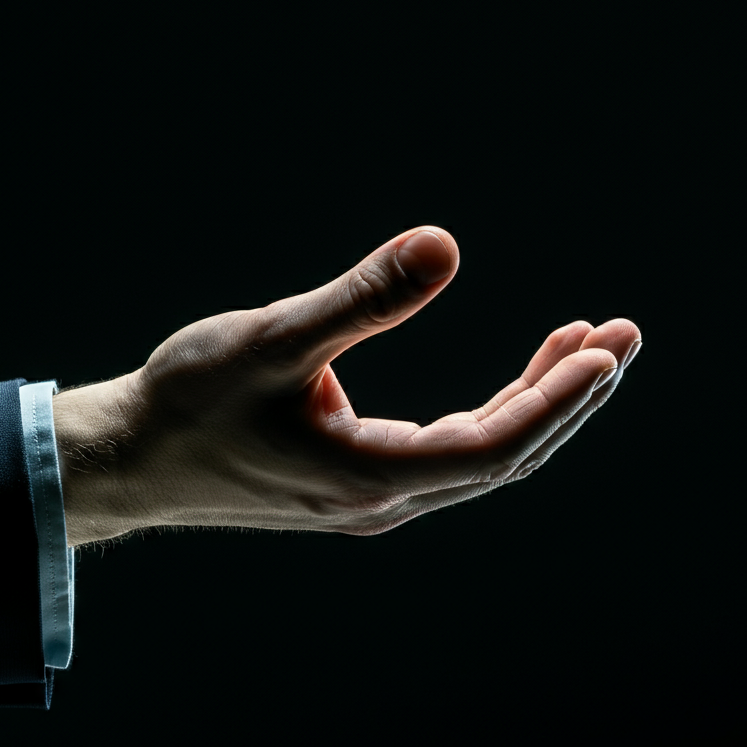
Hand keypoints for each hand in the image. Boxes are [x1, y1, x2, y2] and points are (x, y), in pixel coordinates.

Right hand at [53, 225, 641, 543]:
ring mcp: (366, 499)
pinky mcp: (349, 484)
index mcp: (366, 477)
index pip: (492, 448)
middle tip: (618, 339)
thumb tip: (446, 245)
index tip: (608, 352)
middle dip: (564, 399)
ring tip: (580, 349)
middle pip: (500, 458)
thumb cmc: (187, 401)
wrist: (129, 459)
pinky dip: (484, 415)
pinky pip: (441, 455)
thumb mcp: (272, 339)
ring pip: (474, 459)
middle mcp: (379, 501)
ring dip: (530, 405)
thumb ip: (362, 298)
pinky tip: (503, 381)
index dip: (556, 401)